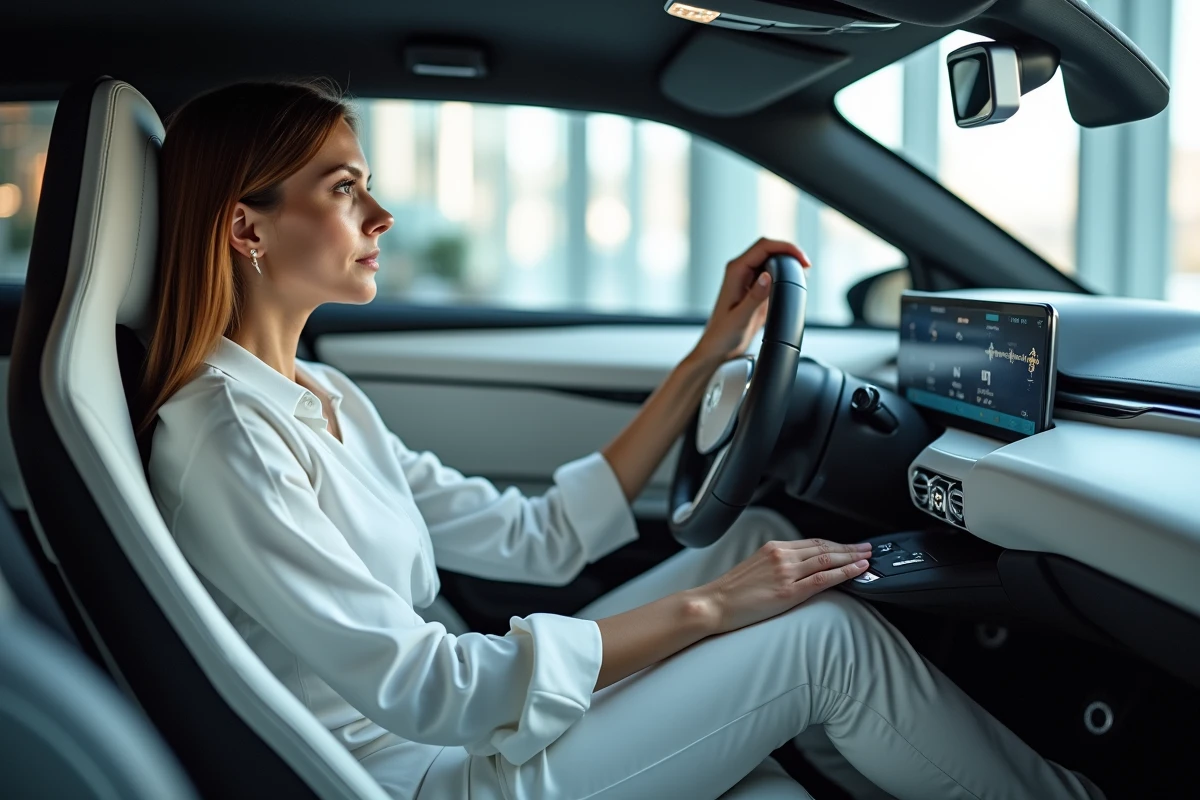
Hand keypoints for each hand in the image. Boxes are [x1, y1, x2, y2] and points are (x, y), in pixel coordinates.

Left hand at [690, 238, 810, 367]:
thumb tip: (767, 276)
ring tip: (802, 274)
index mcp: (735, 272)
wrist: (717, 349)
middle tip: (807, 266)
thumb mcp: (740, 318)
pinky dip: (784, 275)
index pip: (763, 247)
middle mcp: (740, 271)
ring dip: (788, 263)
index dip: (785, 248)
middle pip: (769, 249)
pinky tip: (792, 284)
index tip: (802, 258)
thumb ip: (755, 297)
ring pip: (771, 259)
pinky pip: (772, 273)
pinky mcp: (754, 289)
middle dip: (790, 253)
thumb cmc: (721, 336)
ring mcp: (748, 279)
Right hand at [696, 538, 871, 634]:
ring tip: (868, 558)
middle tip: (868, 548)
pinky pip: (823, 579)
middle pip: (824, 547)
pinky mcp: (788, 591)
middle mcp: (782, 555)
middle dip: (849, 547)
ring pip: (828, 559)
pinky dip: (843, 572)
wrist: (713, 604)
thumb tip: (797, 569)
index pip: (812, 542)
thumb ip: (777, 565)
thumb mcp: (755, 569)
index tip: (850, 545)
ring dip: (852, 557)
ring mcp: (786, 573)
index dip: (835, 543)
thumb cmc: (730, 593)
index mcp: (773, 548)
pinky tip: (856, 571)